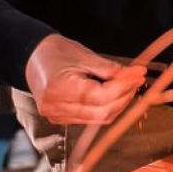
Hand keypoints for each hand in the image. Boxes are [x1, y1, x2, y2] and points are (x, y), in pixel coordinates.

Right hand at [24, 34, 150, 124]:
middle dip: (125, 96)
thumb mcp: (85, 56)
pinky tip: (115, 94)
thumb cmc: (58, 52)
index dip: (125, 86)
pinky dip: (107, 108)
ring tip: (129, 85)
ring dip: (119, 104)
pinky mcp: (61, 119)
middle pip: (103, 112)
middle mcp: (56, 107)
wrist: (32, 58)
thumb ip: (109, 69)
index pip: (102, 96)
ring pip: (99, 119)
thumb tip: (134, 74)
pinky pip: (91, 118)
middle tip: (137, 79)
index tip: (139, 73)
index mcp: (60, 89)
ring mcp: (57, 116)